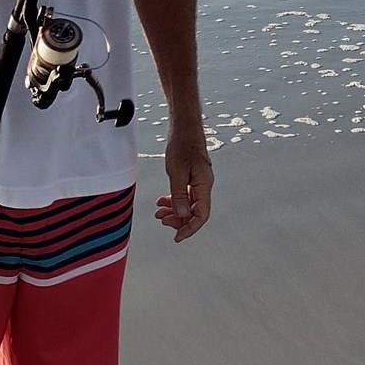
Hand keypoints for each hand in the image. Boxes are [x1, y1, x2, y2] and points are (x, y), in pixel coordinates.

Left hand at [156, 126, 212, 242]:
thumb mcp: (177, 171)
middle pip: (195, 212)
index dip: (190, 228)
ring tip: (159, 212)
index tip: (177, 237)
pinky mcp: (192, 176)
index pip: (201, 215)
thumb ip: (178, 194)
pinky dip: (175, 200)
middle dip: (179, 220)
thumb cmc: (182, 144)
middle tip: (162, 220)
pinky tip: (163, 200)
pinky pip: (186, 194)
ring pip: (189, 204)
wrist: (185, 126)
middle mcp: (204, 185)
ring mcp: (199, 181)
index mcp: (204, 185)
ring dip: (175, 210)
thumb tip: (181, 214)